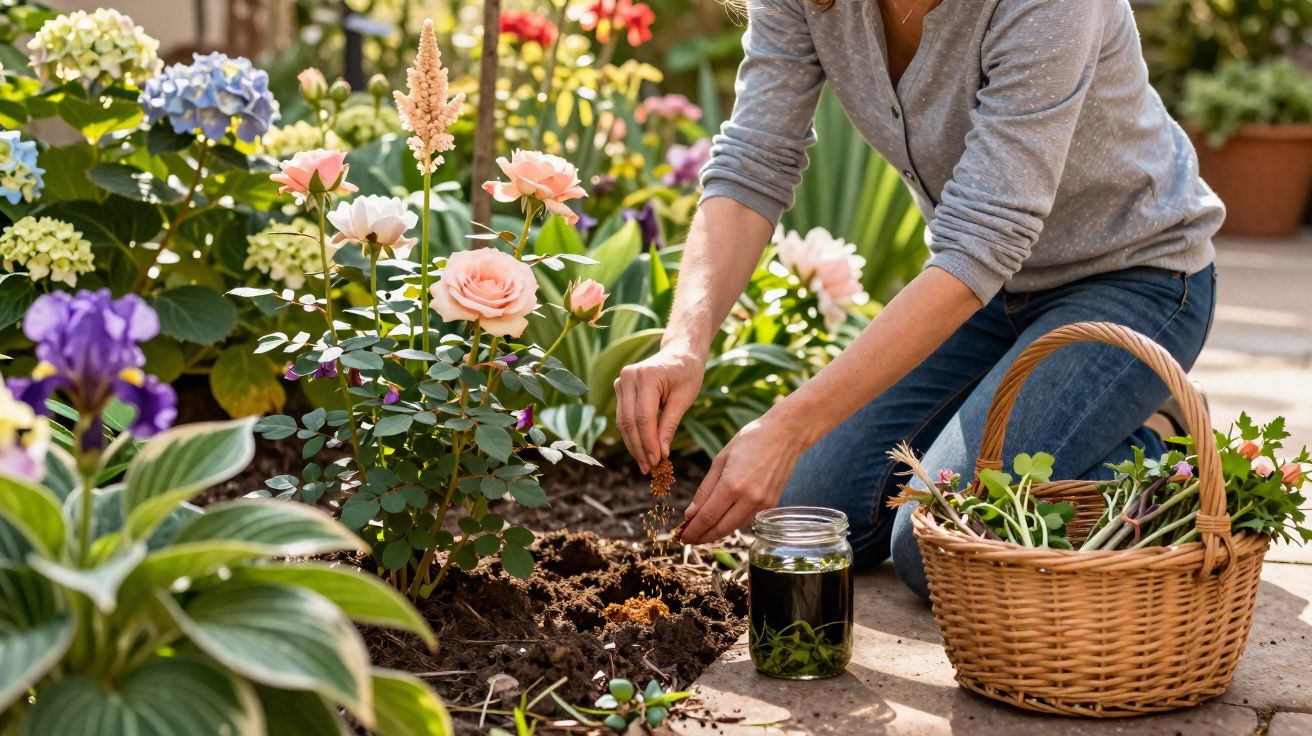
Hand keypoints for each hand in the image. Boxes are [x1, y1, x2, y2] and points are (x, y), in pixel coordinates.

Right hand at [614, 345, 705, 472]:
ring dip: (633, 445)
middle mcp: (628, 377)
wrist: (680, 351)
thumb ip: (669, 425)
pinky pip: (623, 417)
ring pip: (622, 422)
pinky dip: (632, 435)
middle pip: (629, 422)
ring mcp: (621, 381)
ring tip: (645, 464)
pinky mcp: (620, 388)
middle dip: (639, 448)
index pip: (643, 417)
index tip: (658, 461)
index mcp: (646, 376)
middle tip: (650, 468)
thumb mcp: (684, 398)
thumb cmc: (687, 372)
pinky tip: (641, 450)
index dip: (649, 442)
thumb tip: (661, 453)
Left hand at [680, 413, 801, 544]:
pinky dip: (732, 524)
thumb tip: (690, 514)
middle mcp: (749, 499)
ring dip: (716, 533)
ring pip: (734, 527)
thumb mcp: (721, 459)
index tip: (682, 536)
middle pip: (720, 528)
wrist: (785, 435)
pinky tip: (721, 522)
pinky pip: (747, 520)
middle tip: (688, 540)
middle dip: (702, 537)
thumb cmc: (750, 440)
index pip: (707, 517)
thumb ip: (705, 489)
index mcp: (732, 485)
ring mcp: (762, 504)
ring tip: (701, 533)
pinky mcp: (772, 505)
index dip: (693, 530)